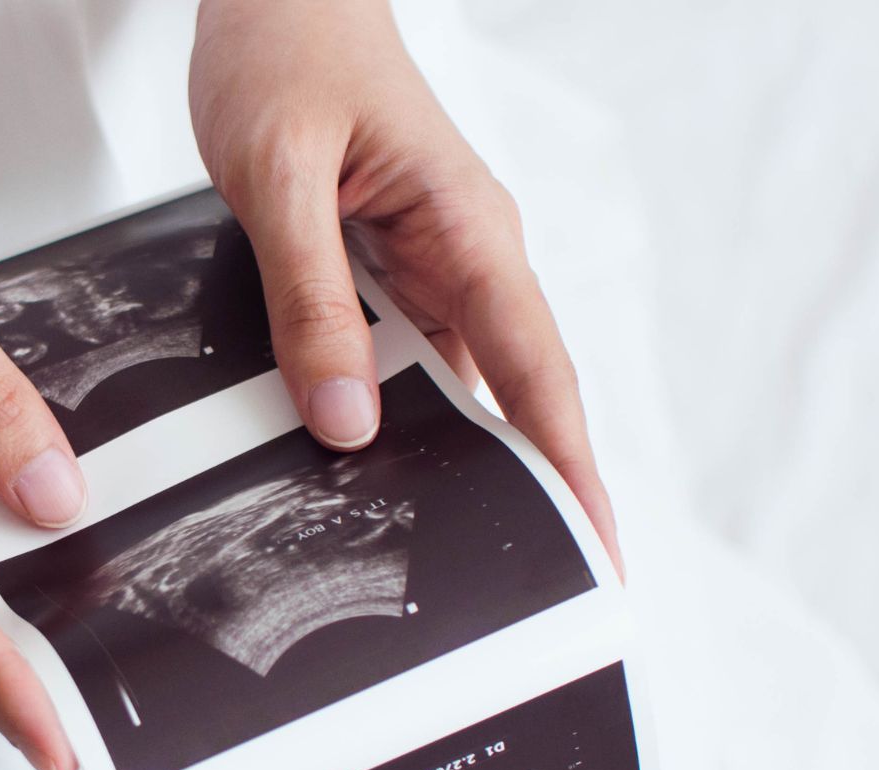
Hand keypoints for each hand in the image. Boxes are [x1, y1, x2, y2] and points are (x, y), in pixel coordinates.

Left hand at [190, 0, 623, 573]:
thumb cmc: (284, 54)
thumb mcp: (278, 174)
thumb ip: (309, 295)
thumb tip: (346, 418)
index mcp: (470, 231)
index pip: (541, 374)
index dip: (572, 471)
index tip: (600, 557)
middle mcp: (468, 258)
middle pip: (514, 399)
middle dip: (524, 496)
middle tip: (519, 606)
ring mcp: (432, 267)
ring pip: (455, 387)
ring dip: (450, 465)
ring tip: (434, 567)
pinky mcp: (388, 270)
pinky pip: (402, 358)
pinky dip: (391, 416)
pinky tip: (359, 473)